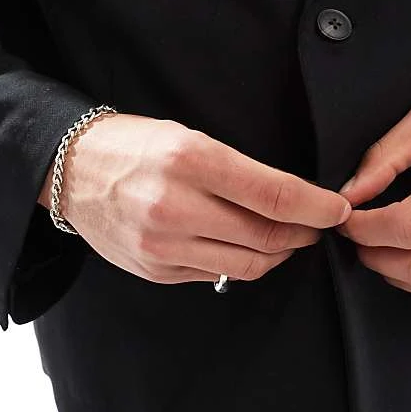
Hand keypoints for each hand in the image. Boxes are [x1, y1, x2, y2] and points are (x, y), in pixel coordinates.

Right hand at [39, 113, 350, 284]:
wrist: (71, 170)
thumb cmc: (134, 144)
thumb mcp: (188, 136)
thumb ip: (237, 170)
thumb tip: (291, 199)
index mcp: (189, 160)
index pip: (272, 194)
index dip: (316, 207)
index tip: (338, 209)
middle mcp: (176, 207)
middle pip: (266, 235)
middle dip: (304, 232)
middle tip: (319, 224)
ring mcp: (163, 246)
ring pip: (248, 264)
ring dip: (279, 253)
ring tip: (289, 237)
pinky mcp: (156, 270)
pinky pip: (216, 275)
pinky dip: (241, 263)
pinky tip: (246, 247)